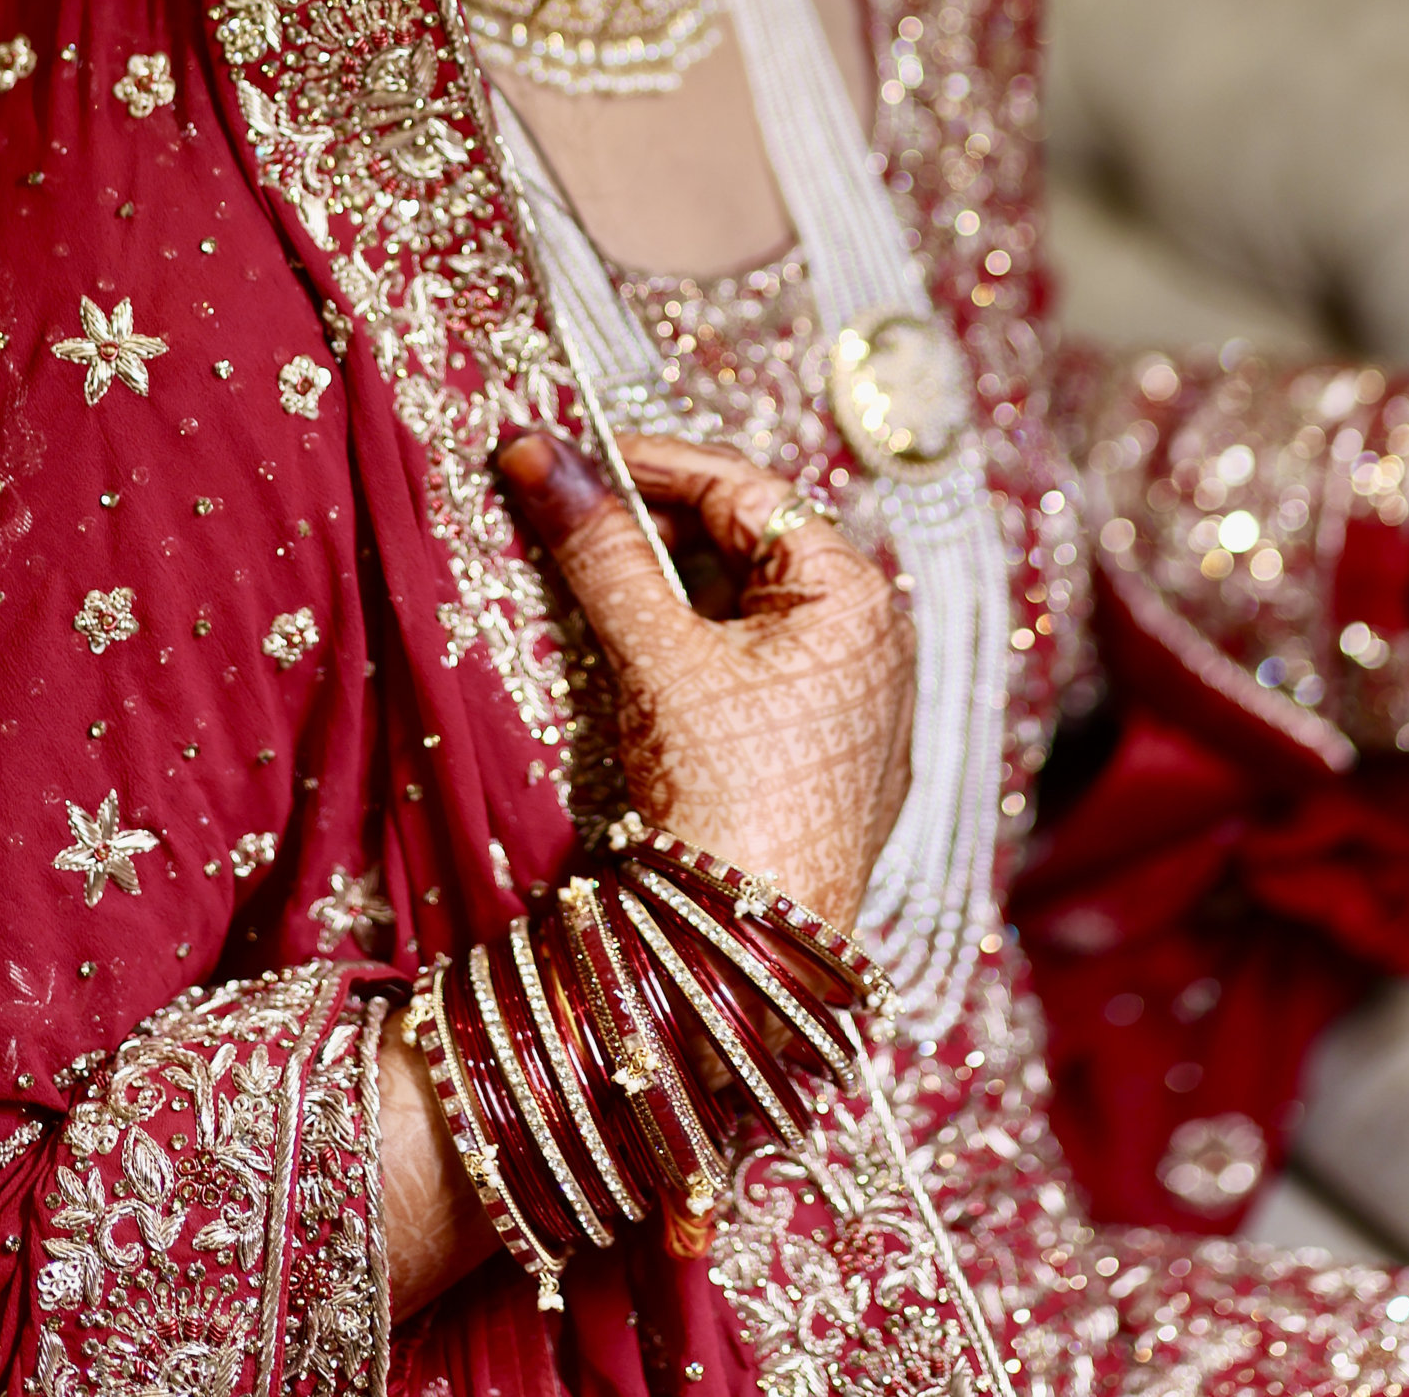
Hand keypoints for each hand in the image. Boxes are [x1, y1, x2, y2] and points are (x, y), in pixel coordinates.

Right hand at [499, 429, 913, 929]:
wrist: (753, 955)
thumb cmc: (728, 801)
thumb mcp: (657, 656)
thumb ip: (600, 548)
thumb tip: (538, 453)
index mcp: (852, 590)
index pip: (741, 487)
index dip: (647, 464)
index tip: (567, 456)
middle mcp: (871, 632)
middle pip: (746, 541)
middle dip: (653, 530)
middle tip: (565, 521)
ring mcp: (855, 694)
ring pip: (745, 603)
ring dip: (666, 589)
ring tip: (587, 587)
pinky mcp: (827, 747)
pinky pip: (756, 661)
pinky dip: (692, 643)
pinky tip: (633, 655)